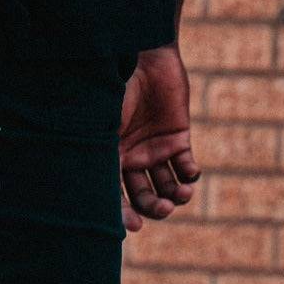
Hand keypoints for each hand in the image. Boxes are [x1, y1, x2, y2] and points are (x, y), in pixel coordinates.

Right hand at [117, 42, 200, 232]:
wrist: (142, 56)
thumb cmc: (114, 89)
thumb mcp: (102, 126)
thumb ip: (100, 156)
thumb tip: (93, 196)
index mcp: (108, 159)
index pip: (114, 197)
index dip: (123, 215)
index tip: (134, 227)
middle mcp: (130, 160)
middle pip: (143, 197)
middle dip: (155, 208)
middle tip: (165, 209)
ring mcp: (154, 150)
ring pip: (167, 187)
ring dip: (176, 196)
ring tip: (182, 195)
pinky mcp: (178, 138)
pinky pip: (186, 167)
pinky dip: (190, 175)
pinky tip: (190, 175)